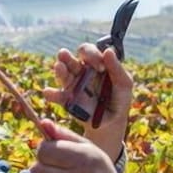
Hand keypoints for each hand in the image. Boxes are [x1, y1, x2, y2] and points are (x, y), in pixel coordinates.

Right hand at [43, 44, 132, 161]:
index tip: (101, 68)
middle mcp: (80, 71)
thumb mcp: (124, 83)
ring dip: (59, 70)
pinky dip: (52, 94)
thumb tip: (108, 51)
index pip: (87, 51)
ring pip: (62, 73)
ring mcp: (72, 85)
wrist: (112, 121)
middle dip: (67, 56)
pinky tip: (48, 92)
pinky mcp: (67, 100)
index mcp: (94, 63)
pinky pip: (57, 95)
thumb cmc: (120, 99)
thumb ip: (117, 68)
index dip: (92, 55)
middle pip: (69, 58)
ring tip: (59, 68)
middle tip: (67, 57)